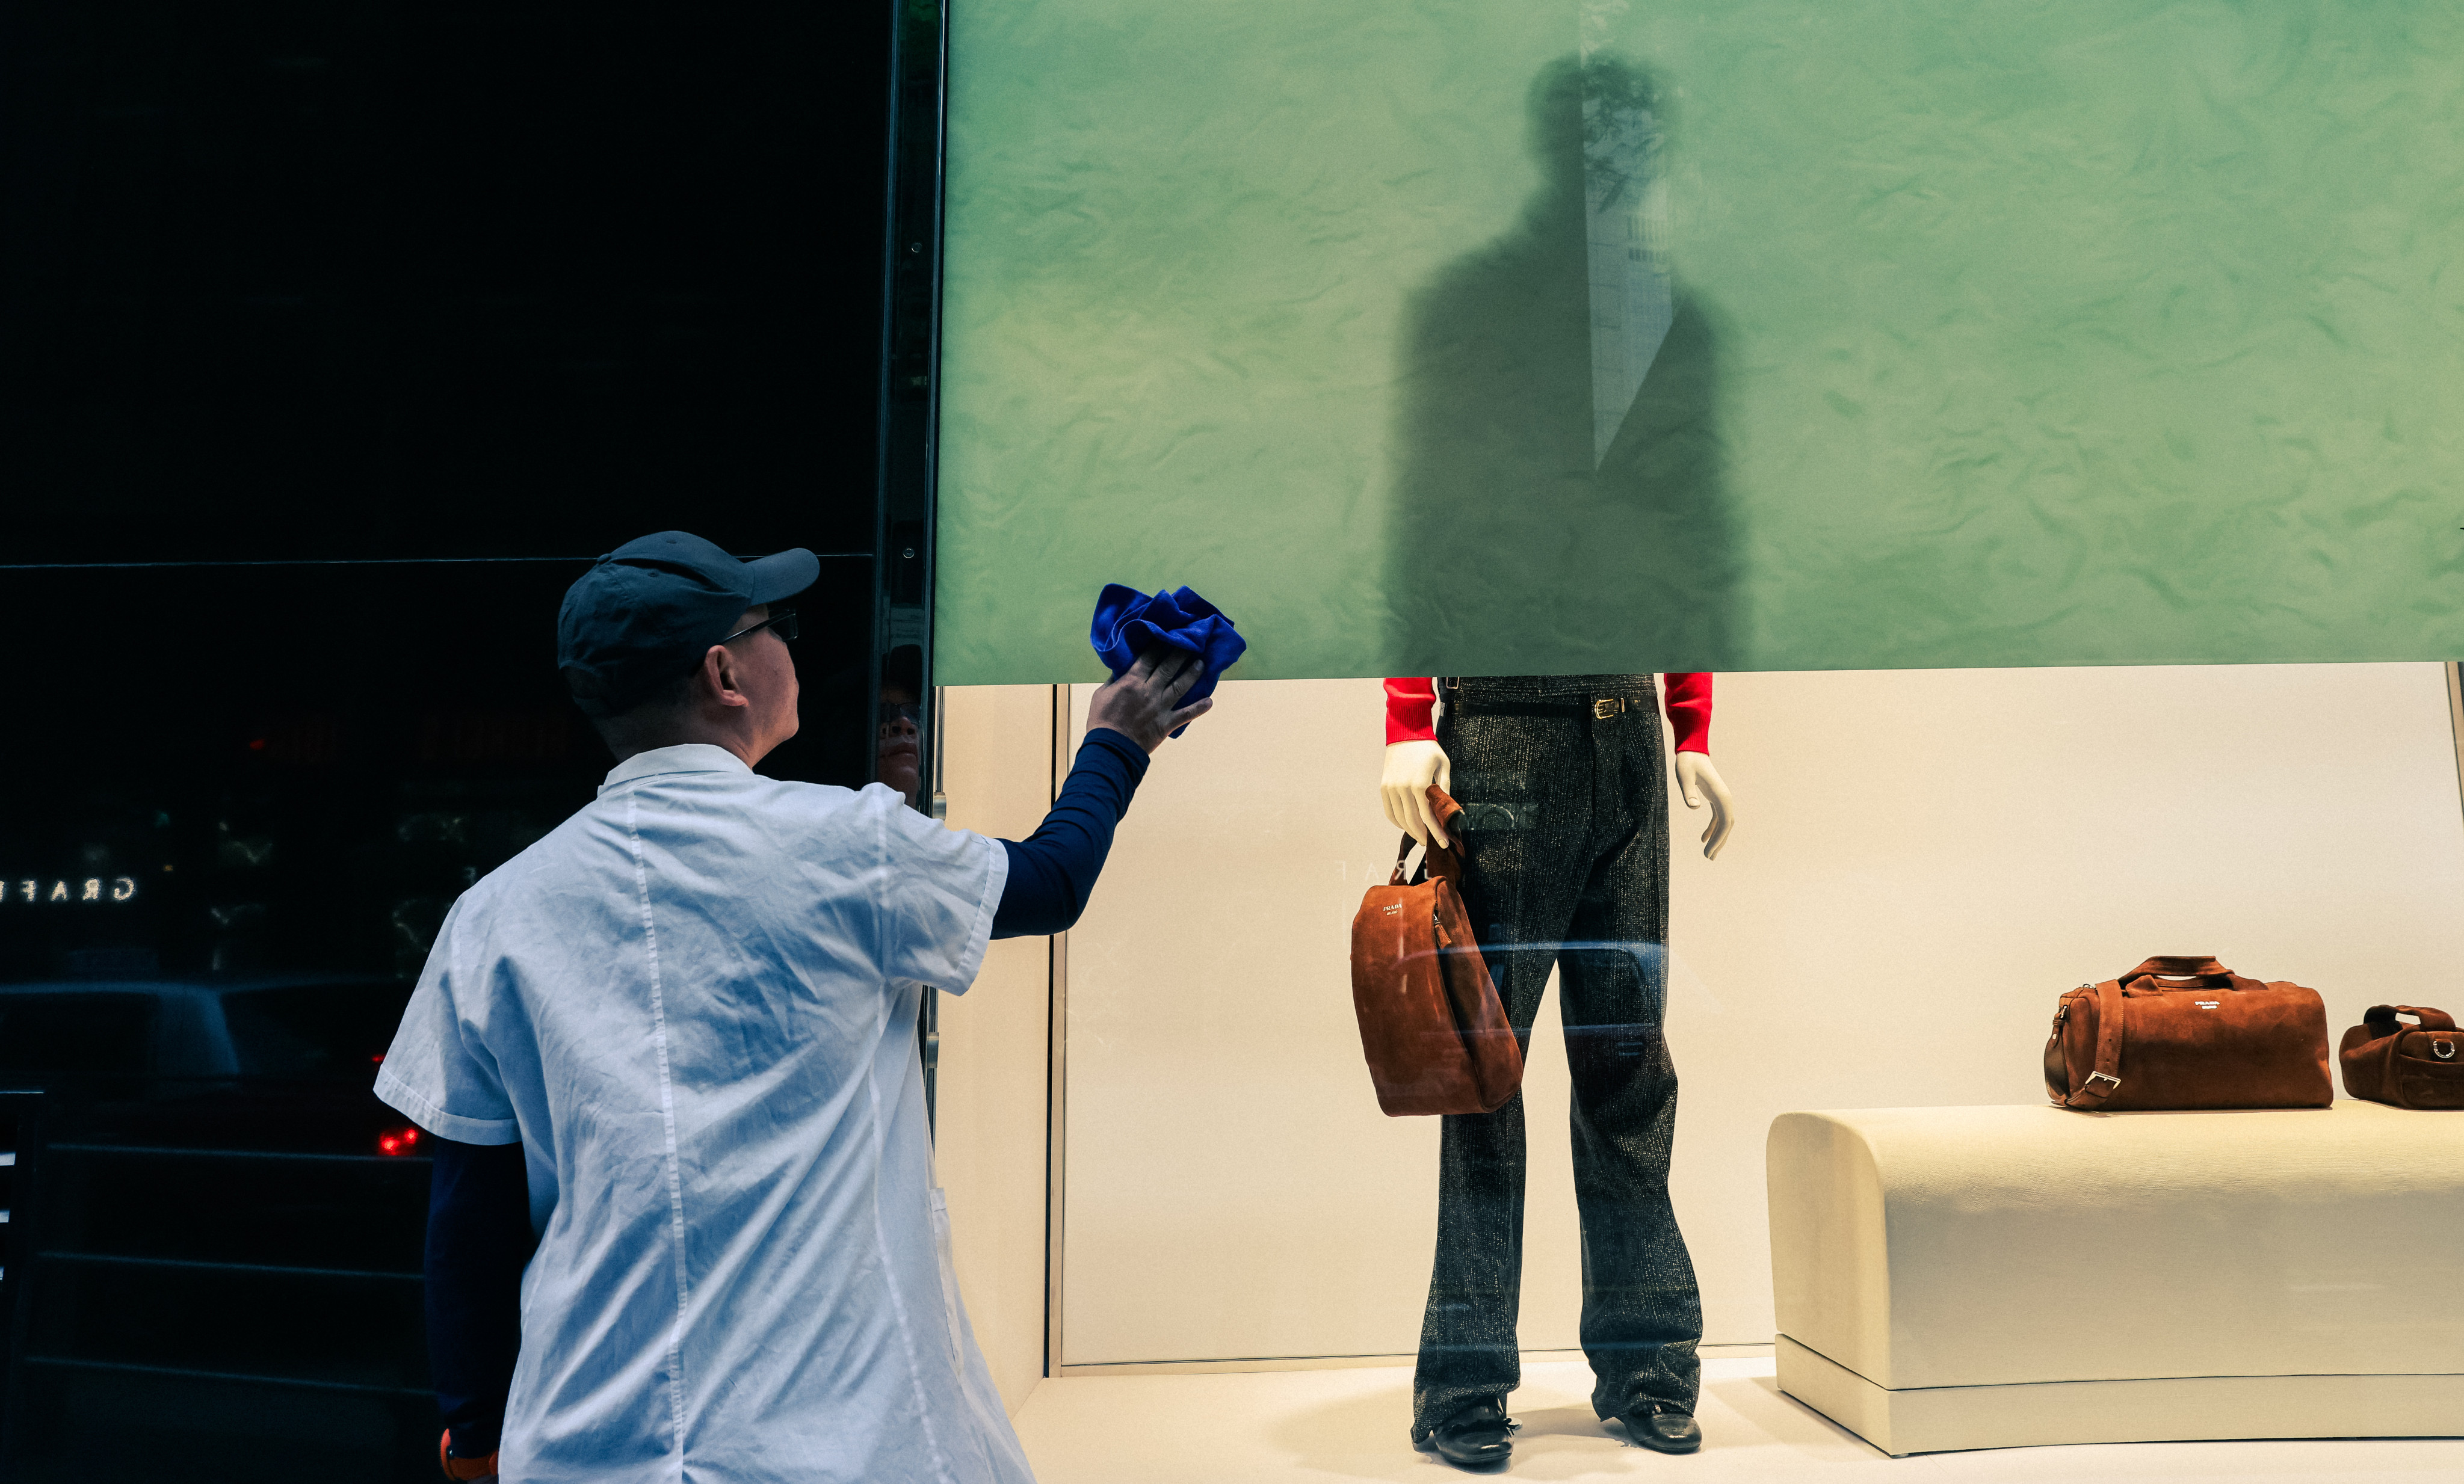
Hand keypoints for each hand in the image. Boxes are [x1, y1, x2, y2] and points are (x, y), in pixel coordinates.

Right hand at [1084, 646, 1210, 752]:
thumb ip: (1114, 680)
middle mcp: (1149, 691)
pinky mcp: (1166, 724)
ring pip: (1180, 686)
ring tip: (1202, 664)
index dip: (1160, 645)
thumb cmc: (1102, 721)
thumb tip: (1122, 667)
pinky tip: (1210, 701)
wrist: (1111, 749)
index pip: (1149, 658)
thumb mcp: (1102, 694)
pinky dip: (1199, 708)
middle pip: (1168, 667)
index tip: (1168, 635)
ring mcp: (1160, 708)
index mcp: (1132, 682)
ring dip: (1192, 674)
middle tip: (1191, 643)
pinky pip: (1186, 714)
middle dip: (1180, 653)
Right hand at [1380, 740, 1452, 846]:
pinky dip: (1397, 822)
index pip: (1428, 817)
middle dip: (1423, 835)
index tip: (1443, 843)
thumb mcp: (1444, 766)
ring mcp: (1391, 788)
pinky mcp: (1384, 787)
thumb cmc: (1429, 749)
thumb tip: (1449, 810)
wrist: (1406, 733)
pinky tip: (1406, 825)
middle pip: (1412, 821)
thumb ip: (1445, 789)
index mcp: (1420, 783)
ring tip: (1420, 836)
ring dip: (1410, 831)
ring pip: (1400, 819)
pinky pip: (1389, 811)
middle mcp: (1403, 788)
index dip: (1436, 832)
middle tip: (1432, 843)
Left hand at [1674, 752, 1734, 859]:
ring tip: (1708, 854)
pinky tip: (1703, 839)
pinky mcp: (1714, 797)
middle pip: (1727, 826)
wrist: (1692, 750)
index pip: (1724, 822)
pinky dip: (1712, 829)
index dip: (1718, 839)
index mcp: (1720, 795)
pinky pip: (1717, 817)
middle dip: (1719, 843)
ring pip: (1724, 823)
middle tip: (1709, 858)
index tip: (1708, 851)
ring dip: (1717, 839)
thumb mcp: (1684, 775)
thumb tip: (1694, 807)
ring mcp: (1721, 798)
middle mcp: (1725, 798)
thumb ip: (1688, 791)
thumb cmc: (1687, 762)